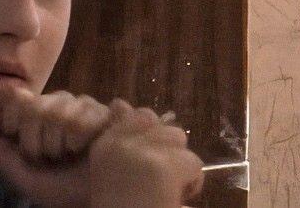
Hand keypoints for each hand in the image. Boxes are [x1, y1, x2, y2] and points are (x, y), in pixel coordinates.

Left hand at [0, 89, 116, 206]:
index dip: (11, 121)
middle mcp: (60, 103)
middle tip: (47, 157)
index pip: (14, 97)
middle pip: (34, 107)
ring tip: (69, 154)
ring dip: (58, 144)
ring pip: (58, 113)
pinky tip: (87, 148)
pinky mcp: (107, 111)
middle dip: (34, 142)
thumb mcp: (17, 170)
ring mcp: (85, 105)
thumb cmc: (56, 187)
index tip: (18, 146)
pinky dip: (79, 142)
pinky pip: (82, 120)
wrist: (92, 198)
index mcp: (36, 113)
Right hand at [84, 105, 203, 205]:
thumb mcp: (114, 167)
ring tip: (162, 190)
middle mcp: (120, 143)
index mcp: (105, 143)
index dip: (152, 137)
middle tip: (155, 181)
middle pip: (166, 129)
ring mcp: (142, 152)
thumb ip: (123, 136)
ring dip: (180, 167)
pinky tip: (171, 198)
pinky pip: (195, 164)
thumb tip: (121, 102)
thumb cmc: (122, 202)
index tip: (148, 162)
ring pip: (182, 144)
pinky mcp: (164, 165)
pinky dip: (191, 183)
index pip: (139, 116)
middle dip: (169, 153)